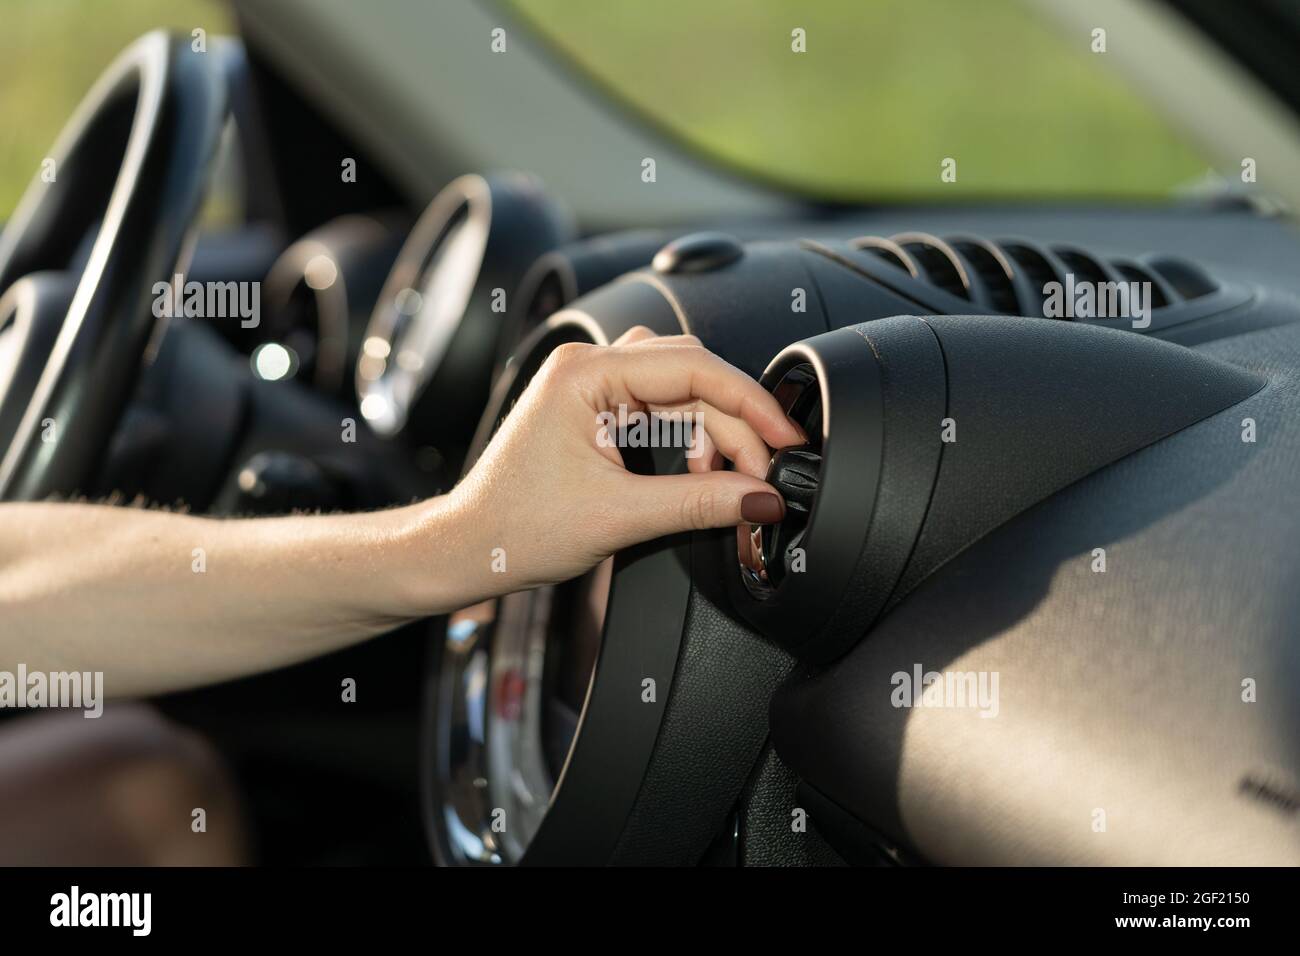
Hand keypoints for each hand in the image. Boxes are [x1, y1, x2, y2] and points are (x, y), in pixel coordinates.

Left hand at [433, 326, 804, 599]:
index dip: (750, 402)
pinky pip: (661, 410)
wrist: (469, 550)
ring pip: (681, 393)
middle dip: (736, 424)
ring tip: (727, 480)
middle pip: (693, 376)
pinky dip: (689, 439)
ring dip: (713, 433)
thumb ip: (700, 503)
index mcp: (585, 374)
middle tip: (764, 473)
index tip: (785, 435)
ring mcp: (591, 387)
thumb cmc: (514, 527)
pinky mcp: (596, 411)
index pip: (693, 367)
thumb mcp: (620, 517)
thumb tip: (761, 498)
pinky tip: (697, 473)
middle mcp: (588, 368)